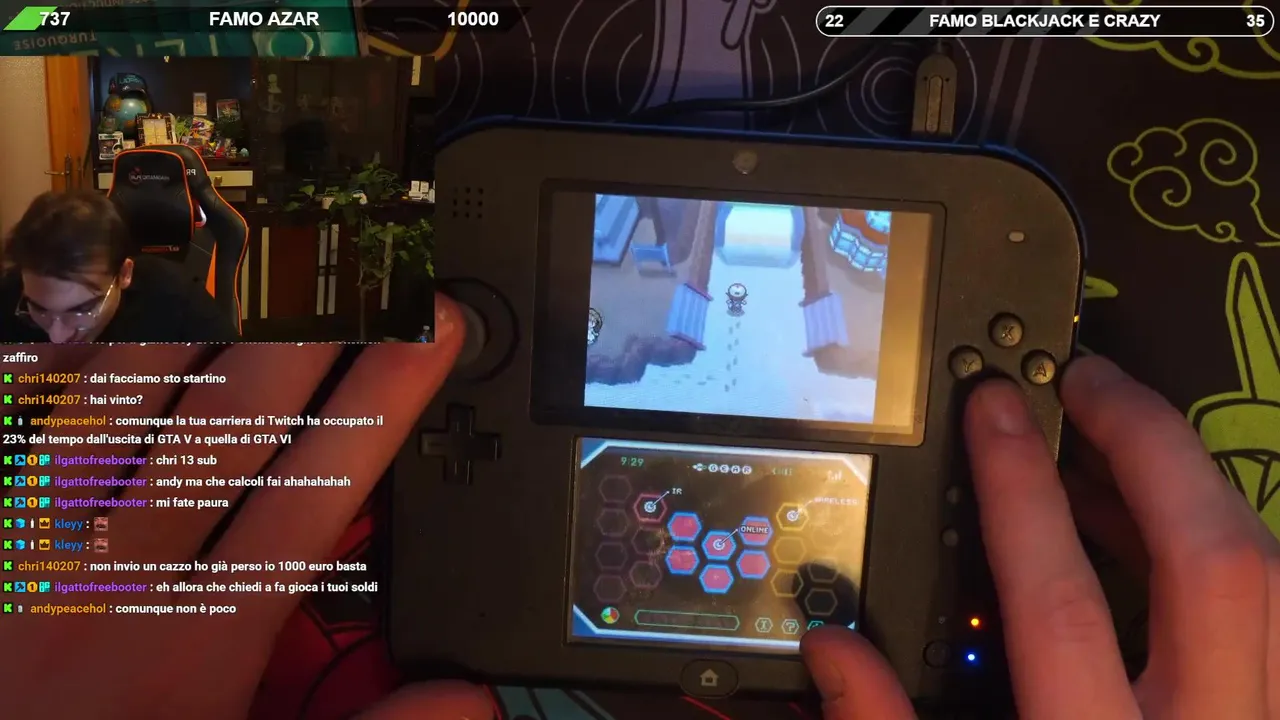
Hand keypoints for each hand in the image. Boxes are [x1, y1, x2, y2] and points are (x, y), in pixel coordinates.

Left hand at [0, 296, 491, 719]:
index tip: (429, 332)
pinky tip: (127, 316)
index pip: (319, 485)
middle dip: (312, 328)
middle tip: (366, 263)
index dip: (383, 396)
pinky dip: (86, 360)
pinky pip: (42, 420)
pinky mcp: (0, 536)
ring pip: (129, 396)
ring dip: (202, 319)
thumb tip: (469, 698)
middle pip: (233, 417)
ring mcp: (48, 545)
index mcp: (205, 635)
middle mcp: (128, 573)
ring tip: (266, 260)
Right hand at [799, 355, 1279, 718]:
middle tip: (1088, 380)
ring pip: (1277, 581)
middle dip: (1153, 449)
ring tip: (1124, 443)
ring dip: (1201, 491)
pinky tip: (1178, 536)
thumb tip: (833, 649)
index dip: (1025, 493)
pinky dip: (1233, 554)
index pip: (1069, 607)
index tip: (995, 409)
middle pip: (1218, 567)